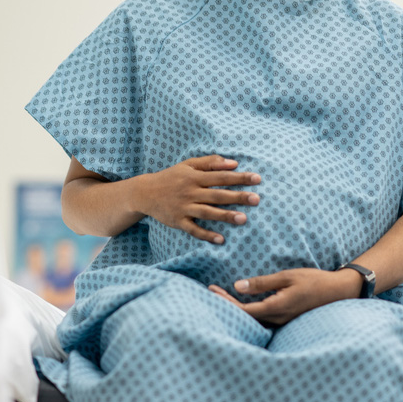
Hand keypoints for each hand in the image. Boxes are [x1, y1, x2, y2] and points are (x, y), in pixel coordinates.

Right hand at [134, 154, 260, 243]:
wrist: (145, 192)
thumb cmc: (171, 177)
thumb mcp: (188, 164)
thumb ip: (210, 162)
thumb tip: (234, 163)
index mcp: (194, 177)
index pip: (221, 176)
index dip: (239, 177)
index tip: (257, 178)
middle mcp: (190, 192)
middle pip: (217, 195)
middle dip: (237, 197)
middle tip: (257, 199)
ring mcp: (184, 208)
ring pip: (207, 212)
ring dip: (225, 216)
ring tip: (243, 219)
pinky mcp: (178, 221)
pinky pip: (194, 229)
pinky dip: (206, 235)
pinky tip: (221, 239)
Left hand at [209, 268, 361, 325]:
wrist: (339, 292)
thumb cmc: (314, 280)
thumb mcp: (287, 276)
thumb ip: (262, 283)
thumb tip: (238, 286)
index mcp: (277, 308)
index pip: (244, 310)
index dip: (226, 302)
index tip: (212, 290)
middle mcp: (278, 319)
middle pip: (245, 317)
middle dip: (227, 305)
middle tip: (212, 291)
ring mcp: (283, 321)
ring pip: (253, 320)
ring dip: (236, 308)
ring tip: (222, 296)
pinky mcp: (286, 319)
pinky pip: (262, 319)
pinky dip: (249, 311)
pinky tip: (243, 302)